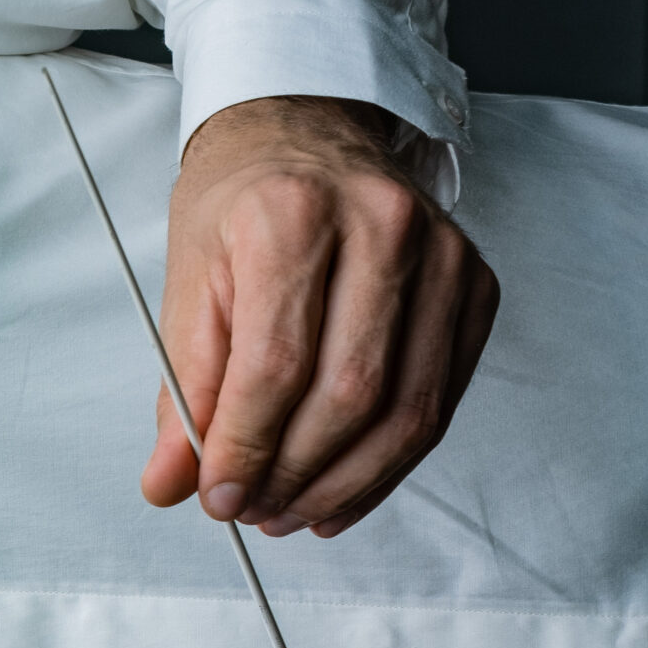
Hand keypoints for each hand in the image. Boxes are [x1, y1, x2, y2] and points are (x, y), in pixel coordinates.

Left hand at [146, 96, 499, 538]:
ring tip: (290, 512)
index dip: (246, 446)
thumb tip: (170, 483)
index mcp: (293, 218)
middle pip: (348, 394)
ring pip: (407, 409)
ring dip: (346, 483)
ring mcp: (444, 255)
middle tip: (252, 511)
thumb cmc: (240, 208)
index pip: (276, 364)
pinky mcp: (476, 286)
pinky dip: (390, 462)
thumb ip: (183, 390)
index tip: (215, 496)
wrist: (305, 134)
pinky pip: (443, 399)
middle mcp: (382, 228)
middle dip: (294, 474)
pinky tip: (341, 490)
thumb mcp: (189, 285)